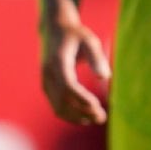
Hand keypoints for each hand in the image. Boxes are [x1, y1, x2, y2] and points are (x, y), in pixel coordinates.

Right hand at [40, 0, 110, 125]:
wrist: (54, 30)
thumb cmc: (76, 35)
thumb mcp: (89, 40)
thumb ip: (97, 57)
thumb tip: (105, 77)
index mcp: (58, 61)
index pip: (68, 85)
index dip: (82, 98)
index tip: (98, 106)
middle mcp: (48, 74)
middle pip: (63, 100)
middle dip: (83, 112)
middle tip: (102, 118)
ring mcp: (45, 82)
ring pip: (58, 107)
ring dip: (77, 117)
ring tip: (97, 119)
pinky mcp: (47, 88)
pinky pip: (56, 106)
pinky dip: (70, 115)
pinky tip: (86, 117)